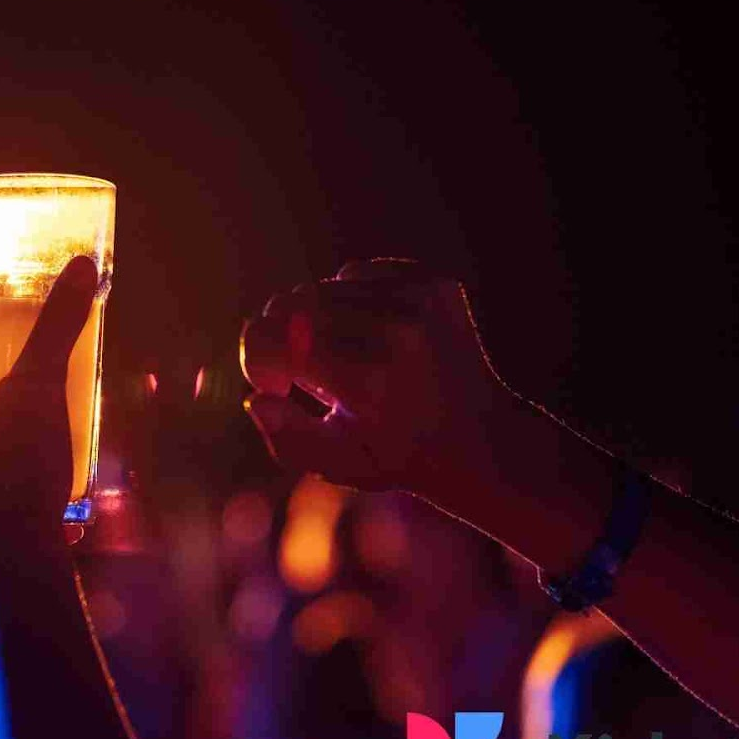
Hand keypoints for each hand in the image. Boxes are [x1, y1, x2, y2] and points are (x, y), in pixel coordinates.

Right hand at [239, 258, 515, 492]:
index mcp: (366, 378)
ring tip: (340, 359)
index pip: (271, 337)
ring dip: (314, 323)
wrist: (482, 438)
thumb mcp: (338, 463)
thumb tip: (257, 400)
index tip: (276, 385)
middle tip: (298, 374)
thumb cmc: (397, 455)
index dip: (257, 361)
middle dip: (279, 338)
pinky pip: (356, 275)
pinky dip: (347, 302)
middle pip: (288, 304)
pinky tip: (365, 337)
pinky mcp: (430, 281)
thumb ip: (288, 438)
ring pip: (319, 288)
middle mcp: (392, 329)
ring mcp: (416, 298)